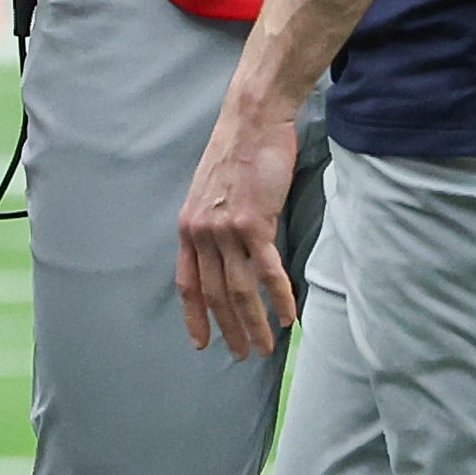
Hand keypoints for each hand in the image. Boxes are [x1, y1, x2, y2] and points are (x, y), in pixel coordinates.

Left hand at [175, 88, 302, 358]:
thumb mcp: (213, 193)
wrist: (252, 120)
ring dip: (254, 323)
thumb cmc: (238, 152)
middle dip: (230, 329)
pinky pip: (267, 271)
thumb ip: (216, 226)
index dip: (195, 316)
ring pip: (239, 290)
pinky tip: (288, 317)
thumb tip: (230, 254)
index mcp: (188, 227)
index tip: (201, 343)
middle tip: (244, 354)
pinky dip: (279, 297)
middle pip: (214, 294)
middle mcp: (202, 232)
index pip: (187, 283)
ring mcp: (226, 229)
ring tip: (267, 346)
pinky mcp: (254, 222)